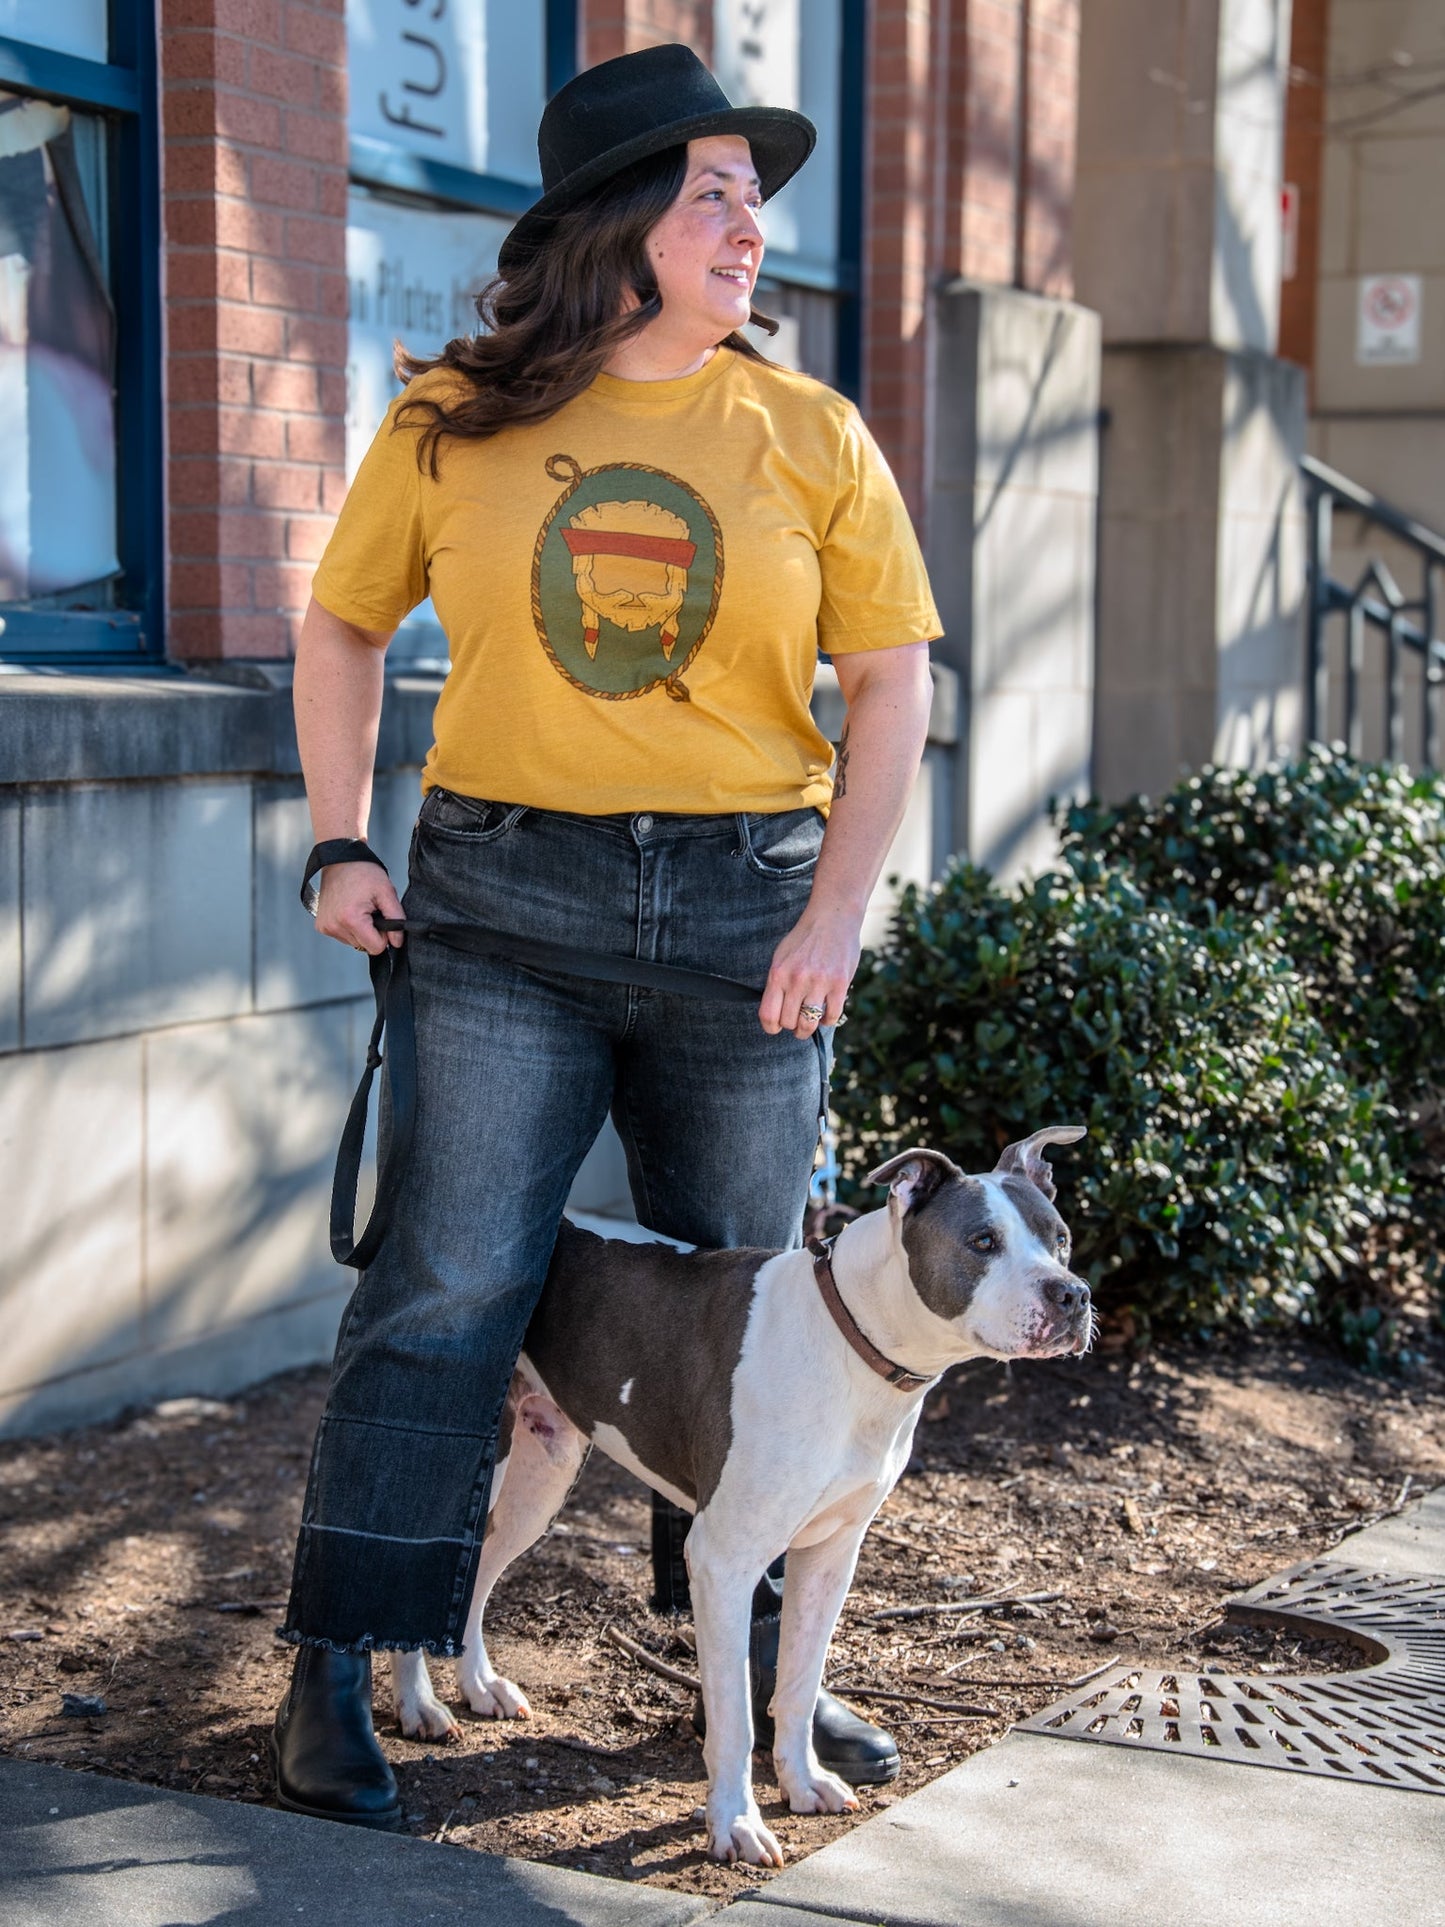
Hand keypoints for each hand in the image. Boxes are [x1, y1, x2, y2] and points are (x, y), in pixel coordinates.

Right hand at [313, 861, 405, 953]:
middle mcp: (334, 926)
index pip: (376, 948)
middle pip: (364, 946)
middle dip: (372, 931)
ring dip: (361, 929)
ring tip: (359, 907)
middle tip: (370, 909)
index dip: (384, 935)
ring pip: (354, 943)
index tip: (381, 918)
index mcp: (350, 919)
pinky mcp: (321, 926)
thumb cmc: (363, 872)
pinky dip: (350, 927)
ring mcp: (326, 927)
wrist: (340, 860)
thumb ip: (396, 918)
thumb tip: (397, 942)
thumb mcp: (387, 892)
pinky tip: (349, 910)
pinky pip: (343, 937)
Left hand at [759, 906, 861, 1037]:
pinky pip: (831, 1016)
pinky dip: (827, 1020)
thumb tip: (774, 1011)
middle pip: (788, 1022)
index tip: (776, 1028)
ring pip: (809, 1023)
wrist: (832, 917)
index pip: (768, 1015)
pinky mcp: (839, 984)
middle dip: (792, 1027)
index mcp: (778, 974)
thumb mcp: (781, 956)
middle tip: (797, 1022)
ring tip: (810, 1024)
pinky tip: (826, 1012)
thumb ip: (776, 983)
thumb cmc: (805, 938)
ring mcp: (819, 982)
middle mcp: (796, 980)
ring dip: (808, 1029)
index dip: (771, 1028)